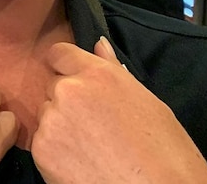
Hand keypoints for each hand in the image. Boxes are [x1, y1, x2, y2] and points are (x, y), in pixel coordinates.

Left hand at [32, 38, 206, 183]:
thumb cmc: (165, 154)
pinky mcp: (41, 149)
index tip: (72, 80)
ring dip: (60, 126)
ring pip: (47, 115)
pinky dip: (56, 151)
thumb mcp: (148, 102)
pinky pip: (42, 142)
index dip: (64, 67)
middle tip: (94, 125)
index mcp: (98, 74)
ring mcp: (52, 120)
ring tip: (92, 147)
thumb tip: (98, 44)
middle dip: (66, 101)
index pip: (59, 54)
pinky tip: (82, 162)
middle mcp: (69, 90)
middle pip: (53, 86)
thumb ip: (113, 70)